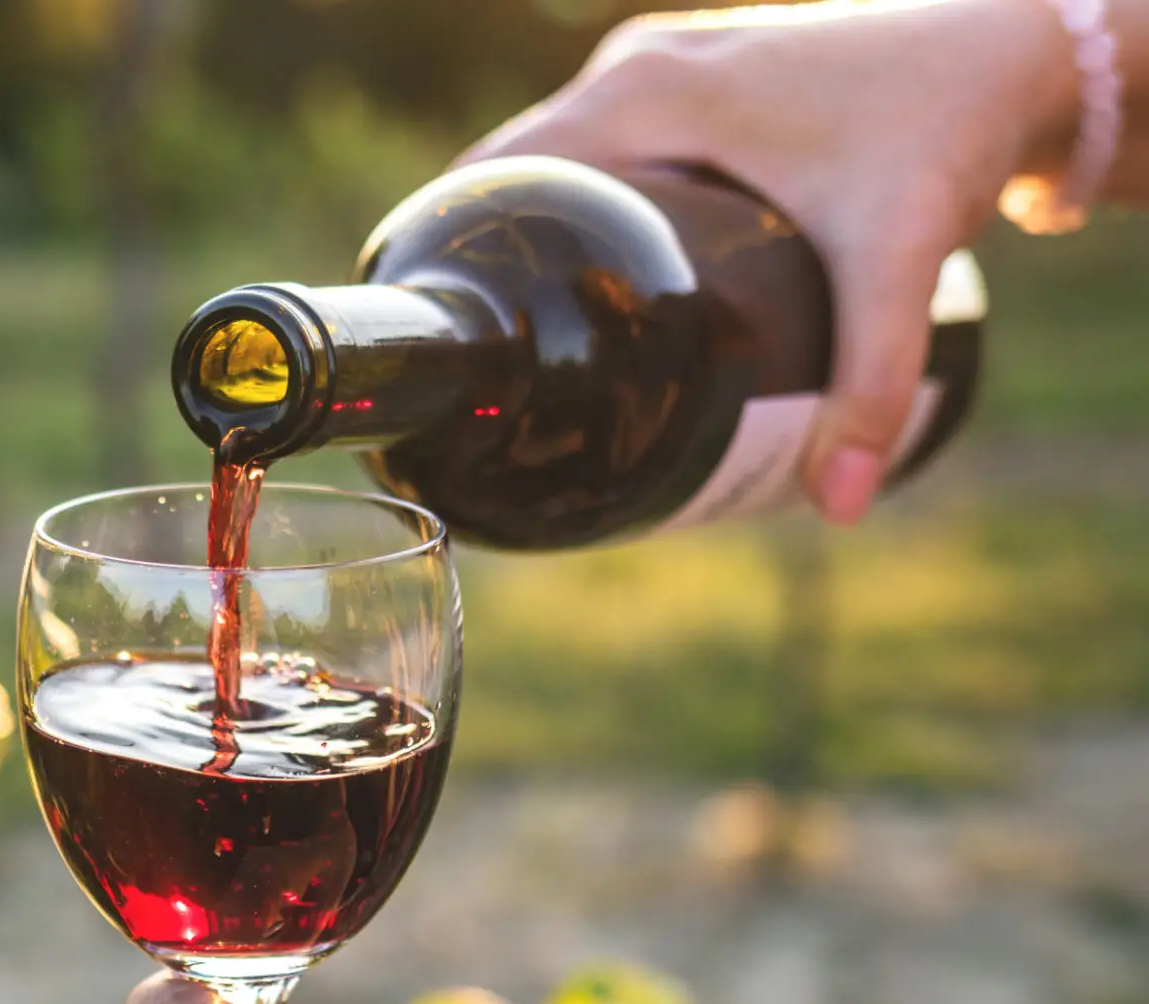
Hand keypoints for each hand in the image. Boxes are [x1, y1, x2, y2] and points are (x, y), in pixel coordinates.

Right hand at [460, 0, 1084, 524]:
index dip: (451, 247)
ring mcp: (664, 60)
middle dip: (496, 258)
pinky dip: (582, 197)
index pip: (496, 172)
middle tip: (489, 366)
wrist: (1015, 45)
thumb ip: (870, 385)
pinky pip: (602, 140)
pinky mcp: (693, 74)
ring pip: (560, 154)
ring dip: (537, 227)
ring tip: (524, 332)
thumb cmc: (946, 127)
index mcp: (642, 93)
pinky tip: (585, 266)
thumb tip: (836, 508)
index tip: (438, 337)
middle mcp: (637, 66)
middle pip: (518, 170)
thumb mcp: (901, 259)